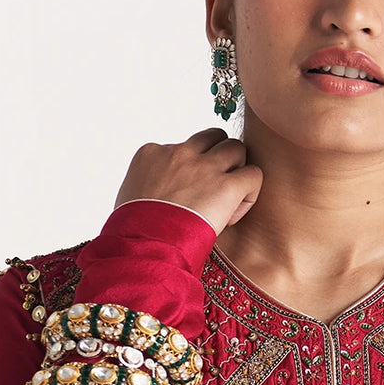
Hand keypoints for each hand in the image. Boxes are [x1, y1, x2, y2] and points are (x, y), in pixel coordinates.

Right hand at [114, 128, 262, 235]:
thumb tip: (155, 197)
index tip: (185, 197)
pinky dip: (250, 193)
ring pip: (236, 148)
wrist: (143, 246)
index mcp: (152, 154)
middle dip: (218, 158)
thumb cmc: (132, 232)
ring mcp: (204, 167)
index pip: (182, 147)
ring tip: (228, 198)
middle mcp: (179, 153)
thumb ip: (147, 186)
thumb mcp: (129, 198)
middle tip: (214, 188)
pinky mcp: (227, 186)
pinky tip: (234, 213)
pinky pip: (253, 175)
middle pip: (212, 138)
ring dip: (237, 169)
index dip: (190, 170)